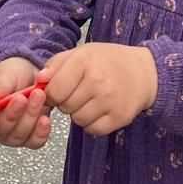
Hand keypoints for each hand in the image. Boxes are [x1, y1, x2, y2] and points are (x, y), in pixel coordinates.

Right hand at [0, 57, 50, 147]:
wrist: (33, 76)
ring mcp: (11, 134)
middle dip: (12, 114)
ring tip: (38, 95)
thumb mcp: (4, 72)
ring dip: (29, 116)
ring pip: (18, 136)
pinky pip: (34, 141)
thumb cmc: (12, 74)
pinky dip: (41, 131)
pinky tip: (44, 118)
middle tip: (21, 97)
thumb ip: (0, 84)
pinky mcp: (29, 137)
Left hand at [38, 43, 157, 136]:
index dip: (52, 93)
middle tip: (80, 91)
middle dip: (67, 101)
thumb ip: (55, 65)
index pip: (54, 90)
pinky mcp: (120, 117)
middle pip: (65, 106)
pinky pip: (93, 129)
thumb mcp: (81, 53)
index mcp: (84, 61)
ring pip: (77, 120)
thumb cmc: (108, 61)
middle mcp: (98, 81)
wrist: (144, 72)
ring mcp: (110, 101)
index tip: (58, 90)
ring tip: (90, 99)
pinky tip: (99, 109)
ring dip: (79, 113)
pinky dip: (92, 123)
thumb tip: (39, 81)